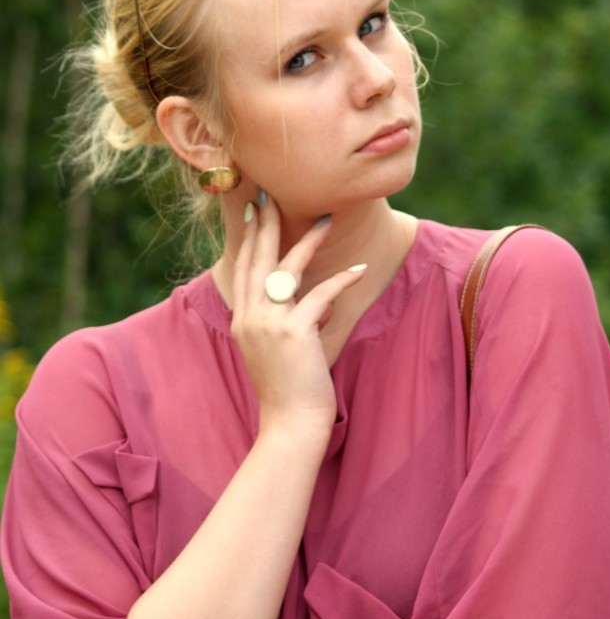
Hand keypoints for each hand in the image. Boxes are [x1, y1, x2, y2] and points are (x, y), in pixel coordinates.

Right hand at [231, 198, 365, 434]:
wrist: (289, 423)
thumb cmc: (288, 390)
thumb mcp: (274, 350)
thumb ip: (284, 322)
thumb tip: (311, 304)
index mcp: (242, 319)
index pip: (244, 268)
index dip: (250, 238)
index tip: (254, 211)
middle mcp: (249, 317)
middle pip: (258, 260)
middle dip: (266, 224)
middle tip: (272, 194)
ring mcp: (269, 324)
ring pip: (287, 270)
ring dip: (310, 242)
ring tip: (327, 220)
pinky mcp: (294, 333)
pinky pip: (320, 296)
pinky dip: (341, 281)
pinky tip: (359, 269)